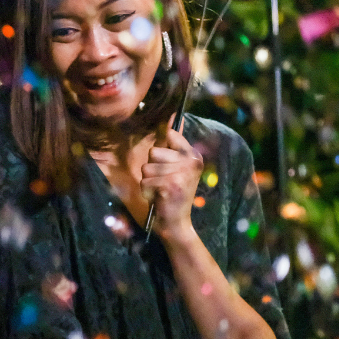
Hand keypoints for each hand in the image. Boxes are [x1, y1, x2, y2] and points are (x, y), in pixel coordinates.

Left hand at [139, 125, 202, 239]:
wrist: (178, 224)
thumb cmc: (173, 194)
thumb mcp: (178, 168)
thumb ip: (175, 145)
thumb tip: (173, 114)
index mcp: (194, 156)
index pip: (170, 135)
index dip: (162, 151)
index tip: (168, 167)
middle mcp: (191, 162)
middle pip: (154, 152)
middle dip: (152, 169)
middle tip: (164, 183)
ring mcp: (181, 174)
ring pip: (146, 167)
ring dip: (149, 181)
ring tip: (161, 191)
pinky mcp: (169, 186)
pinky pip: (144, 181)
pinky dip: (147, 192)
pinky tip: (158, 199)